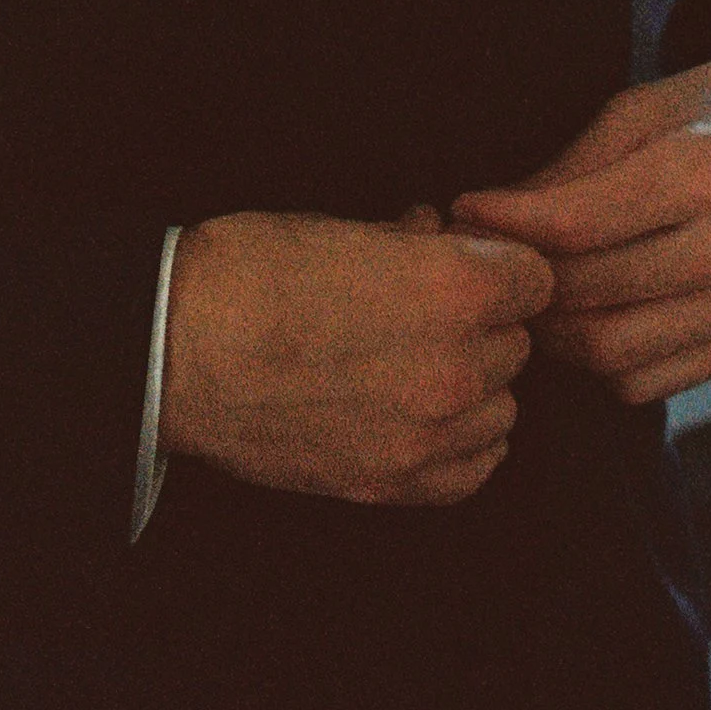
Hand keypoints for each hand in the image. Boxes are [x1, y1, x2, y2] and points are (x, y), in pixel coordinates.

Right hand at [159, 209, 554, 504]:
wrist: (176, 349)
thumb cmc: (249, 272)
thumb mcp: (338, 227)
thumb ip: (409, 239)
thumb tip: (435, 232)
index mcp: (450, 290)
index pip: (534, 279)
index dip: (500, 266)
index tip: (471, 264)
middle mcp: (452, 367)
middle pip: (516, 343)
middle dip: (482, 322)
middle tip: (426, 310)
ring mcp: (424, 435)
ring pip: (502, 407)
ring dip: (474, 384)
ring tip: (416, 362)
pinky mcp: (390, 483)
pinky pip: (473, 470)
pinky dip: (461, 444)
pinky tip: (425, 417)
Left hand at [446, 53, 710, 407]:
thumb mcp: (641, 108)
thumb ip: (570, 169)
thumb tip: (493, 217)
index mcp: (704, 173)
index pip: (575, 223)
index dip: (505, 223)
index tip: (462, 208)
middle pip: (587, 293)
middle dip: (521, 280)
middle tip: (483, 256)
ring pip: (609, 352)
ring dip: (552, 331)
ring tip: (527, 292)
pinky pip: (644, 381)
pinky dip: (598, 361)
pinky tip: (583, 317)